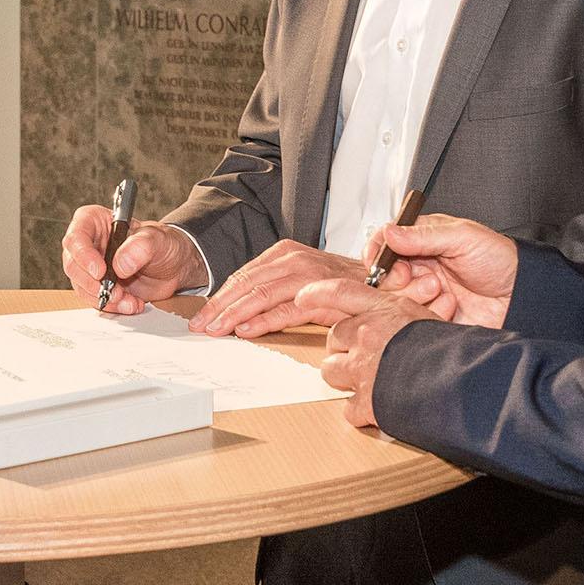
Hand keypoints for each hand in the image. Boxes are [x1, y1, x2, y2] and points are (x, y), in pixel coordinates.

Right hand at [59, 205, 208, 315]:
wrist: (174, 266)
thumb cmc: (164, 244)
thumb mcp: (158, 239)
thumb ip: (140, 247)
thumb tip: (120, 264)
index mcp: (96, 222)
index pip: (77, 236)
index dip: (83, 255)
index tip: (99, 271)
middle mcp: (89, 244)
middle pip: (74, 265)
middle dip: (93, 283)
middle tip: (116, 291)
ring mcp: (91, 267)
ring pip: (82, 286)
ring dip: (104, 298)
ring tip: (128, 300)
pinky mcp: (99, 286)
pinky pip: (95, 299)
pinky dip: (111, 306)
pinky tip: (130, 304)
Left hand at [190, 240, 361, 336]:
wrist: (383, 282)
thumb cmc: (340, 285)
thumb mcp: (301, 279)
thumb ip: (274, 288)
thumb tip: (240, 310)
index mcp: (284, 253)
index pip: (243, 276)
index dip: (219, 298)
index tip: (202, 317)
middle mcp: (293, 259)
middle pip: (246, 284)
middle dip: (219, 308)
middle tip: (200, 327)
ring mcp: (307, 275)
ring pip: (260, 295)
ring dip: (234, 315)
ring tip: (216, 330)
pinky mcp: (321, 294)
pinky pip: (286, 309)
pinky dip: (264, 320)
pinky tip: (246, 330)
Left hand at [303, 278, 442, 426]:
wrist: (463, 381)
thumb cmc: (452, 349)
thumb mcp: (426, 316)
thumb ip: (399, 314)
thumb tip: (389, 316)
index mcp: (384, 310)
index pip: (341, 292)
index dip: (318, 292)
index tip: (302, 295)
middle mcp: (368, 334)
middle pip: (333, 338)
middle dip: (342, 348)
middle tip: (362, 356)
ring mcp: (363, 367)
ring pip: (331, 371)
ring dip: (344, 378)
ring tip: (367, 382)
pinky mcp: (366, 400)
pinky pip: (350, 408)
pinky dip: (361, 411)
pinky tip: (379, 408)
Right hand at [361, 214, 517, 328]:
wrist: (521, 295)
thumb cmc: (499, 260)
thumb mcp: (462, 237)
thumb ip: (423, 235)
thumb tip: (389, 232)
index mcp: (424, 240)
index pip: (386, 242)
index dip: (378, 252)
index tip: (379, 261)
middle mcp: (420, 266)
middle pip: (384, 274)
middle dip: (396, 277)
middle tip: (412, 276)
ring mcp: (424, 292)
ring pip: (396, 298)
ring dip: (415, 294)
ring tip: (440, 289)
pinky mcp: (431, 315)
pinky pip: (413, 319)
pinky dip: (429, 312)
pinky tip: (449, 305)